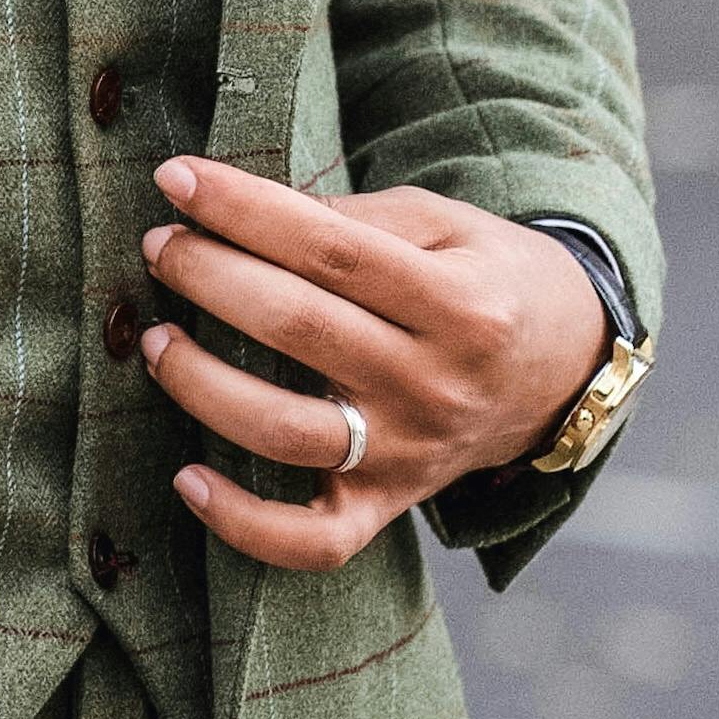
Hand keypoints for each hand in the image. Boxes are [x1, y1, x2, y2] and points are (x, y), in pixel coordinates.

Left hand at [136, 159, 610, 570]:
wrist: (565, 371)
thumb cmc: (485, 279)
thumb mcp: (444, 225)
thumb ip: (352, 219)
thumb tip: (240, 211)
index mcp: (459, 303)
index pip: (332, 250)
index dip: (246, 210)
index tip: (176, 178)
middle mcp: (435, 384)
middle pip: (301, 328)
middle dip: (210, 278)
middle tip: (159, 245)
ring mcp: (409, 455)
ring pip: (288, 433)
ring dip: (202, 383)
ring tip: (153, 339)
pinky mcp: (387, 507)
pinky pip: (311, 541)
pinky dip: (243, 523)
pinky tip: (186, 478)